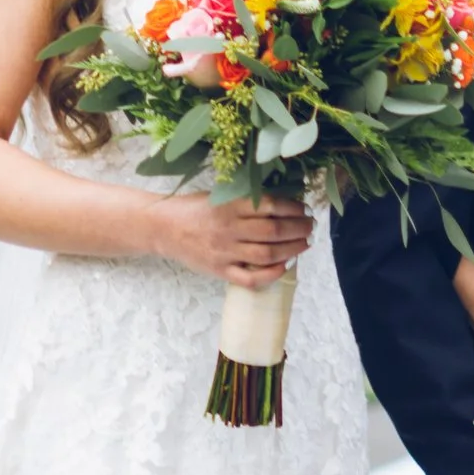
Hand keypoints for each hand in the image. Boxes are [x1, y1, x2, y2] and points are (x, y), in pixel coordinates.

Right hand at [158, 193, 313, 288]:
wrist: (163, 227)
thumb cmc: (195, 208)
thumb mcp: (220, 195)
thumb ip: (246, 200)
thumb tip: (283, 202)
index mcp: (230, 205)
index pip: (270, 206)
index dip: (293, 208)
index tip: (304, 208)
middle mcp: (229, 229)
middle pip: (274, 232)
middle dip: (299, 229)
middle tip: (310, 226)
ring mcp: (225, 252)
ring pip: (267, 255)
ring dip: (292, 250)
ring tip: (304, 243)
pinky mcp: (220, 271)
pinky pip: (250, 279)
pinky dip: (270, 275)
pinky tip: (284, 266)